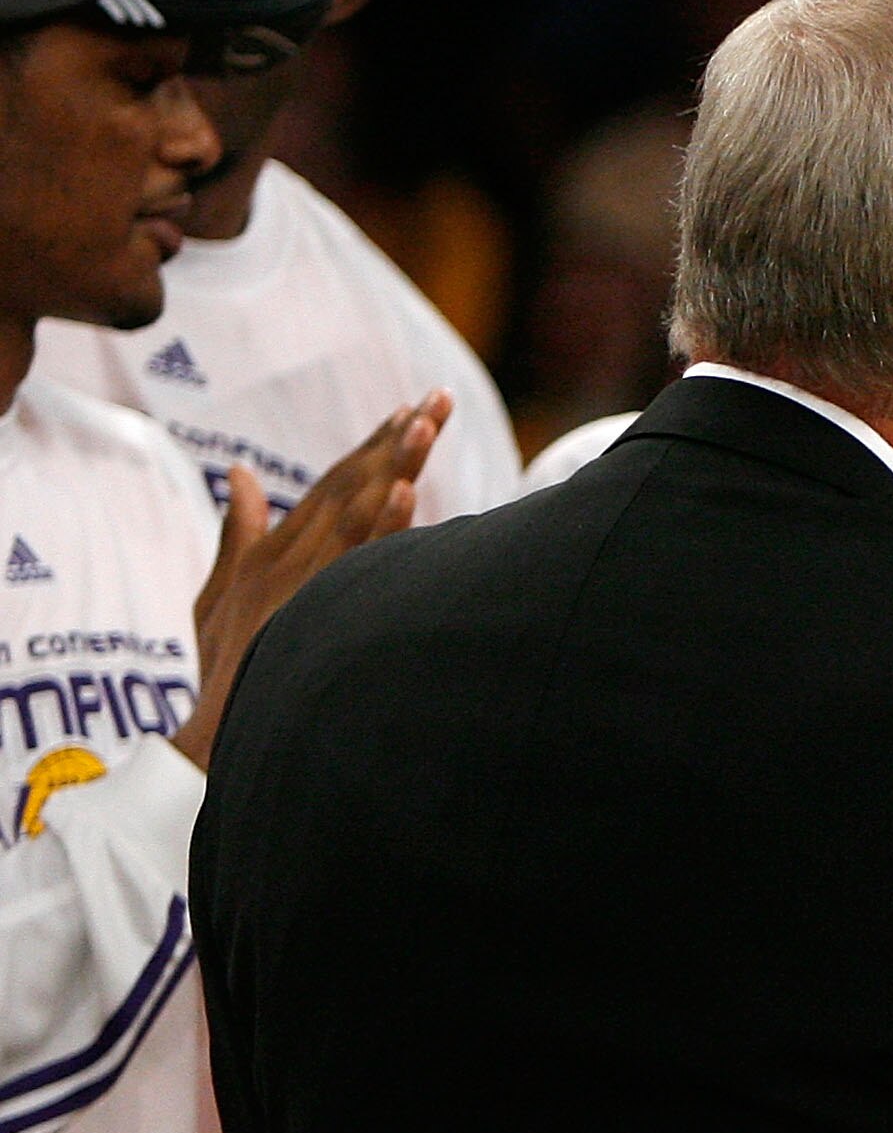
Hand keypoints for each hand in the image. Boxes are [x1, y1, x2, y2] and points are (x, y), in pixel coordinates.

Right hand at [172, 391, 453, 769]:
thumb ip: (236, 531)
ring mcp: (310, 582)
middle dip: (394, 439)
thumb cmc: (225, 670)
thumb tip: (235, 472)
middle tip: (435, 400)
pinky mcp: (324, 610)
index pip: (333, 486)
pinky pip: (363, 562)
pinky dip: (385, 525)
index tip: (410, 414)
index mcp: (273, 550)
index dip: (372, 447)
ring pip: (361, 511)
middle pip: (352, 485)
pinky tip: (407, 493)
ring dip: (394, 464)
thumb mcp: (217, 596)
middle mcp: (293, 557)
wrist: (218, 733)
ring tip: (425, 423)